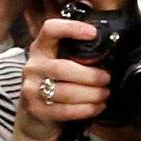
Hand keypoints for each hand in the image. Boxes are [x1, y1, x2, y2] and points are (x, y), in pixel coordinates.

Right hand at [16, 12, 107, 140]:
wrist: (36, 112)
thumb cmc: (57, 81)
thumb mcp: (63, 61)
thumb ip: (79, 53)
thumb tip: (110, 51)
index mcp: (41, 48)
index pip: (50, 30)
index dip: (71, 28)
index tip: (93, 33)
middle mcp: (33, 67)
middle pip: (62, 68)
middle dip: (90, 75)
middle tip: (106, 78)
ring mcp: (31, 89)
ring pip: (65, 92)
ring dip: (90, 94)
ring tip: (104, 94)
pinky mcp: (36, 110)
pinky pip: (64, 110)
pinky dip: (85, 109)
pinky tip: (97, 107)